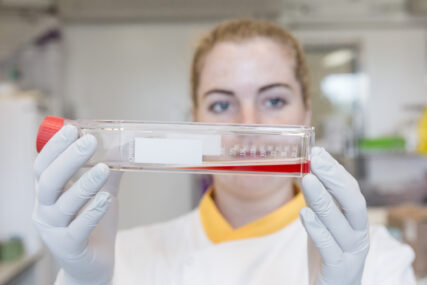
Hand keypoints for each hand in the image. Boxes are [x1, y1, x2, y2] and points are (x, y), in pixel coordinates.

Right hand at [32, 125, 121, 284]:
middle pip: (48, 182)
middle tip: (89, 142)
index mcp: (48, 194)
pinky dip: (92, 211)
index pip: (42, 166)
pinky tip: (106, 198)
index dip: (55, 147)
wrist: (93, 265)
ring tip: (104, 168)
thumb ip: (109, 173)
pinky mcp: (70, 247)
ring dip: (84, 184)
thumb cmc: (93, 225)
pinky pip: (78, 227)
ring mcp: (55, 230)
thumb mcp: (101, 194)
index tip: (72, 128)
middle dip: (68, 159)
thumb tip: (124, 147)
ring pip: (63, 204)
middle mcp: (46, 210)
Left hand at [300, 147, 368, 284]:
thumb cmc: (329, 253)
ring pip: (342, 225)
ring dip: (324, 199)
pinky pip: (330, 249)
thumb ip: (318, 201)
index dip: (336, 170)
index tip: (318, 152)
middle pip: (353, 203)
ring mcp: (351, 253)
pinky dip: (318, 230)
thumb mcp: (323, 223)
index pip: (351, 190)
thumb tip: (308, 171)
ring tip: (307, 178)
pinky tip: (305, 214)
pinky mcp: (339, 270)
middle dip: (335, 179)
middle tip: (316, 159)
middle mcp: (359, 235)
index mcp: (356, 221)